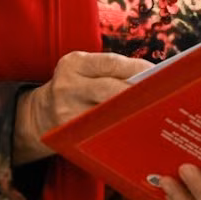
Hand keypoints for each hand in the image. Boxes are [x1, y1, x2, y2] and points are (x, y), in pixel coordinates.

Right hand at [13, 51, 152, 162]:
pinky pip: (101, 133)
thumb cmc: (75, 88)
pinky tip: (135, 129)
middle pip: (111, 91)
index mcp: (75, 64)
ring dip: (133, 114)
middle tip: (162, 98)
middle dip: (139, 94)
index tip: (160, 75)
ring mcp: (67, 113)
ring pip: (109, 115)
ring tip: (153, 114)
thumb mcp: (84, 70)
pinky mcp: (69, 135)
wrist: (38, 114)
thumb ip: (113, 70)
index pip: (113, 63)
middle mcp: (68, 86)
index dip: (139, 70)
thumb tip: (153, 77)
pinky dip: (120, 130)